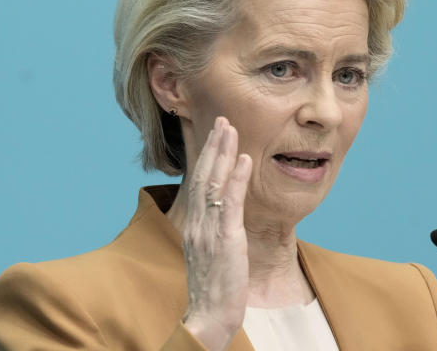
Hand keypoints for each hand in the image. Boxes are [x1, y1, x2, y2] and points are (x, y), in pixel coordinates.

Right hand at [181, 117, 252, 350]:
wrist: (208, 317)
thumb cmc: (213, 290)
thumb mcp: (211, 255)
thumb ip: (214, 232)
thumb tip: (223, 216)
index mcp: (194, 226)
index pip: (199, 183)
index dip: (207, 157)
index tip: (216, 134)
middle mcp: (197, 223)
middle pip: (203, 175)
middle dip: (213, 145)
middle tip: (222, 119)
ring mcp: (208, 230)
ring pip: (213, 182)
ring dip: (222, 152)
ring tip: (230, 128)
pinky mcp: (225, 239)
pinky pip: (229, 203)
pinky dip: (235, 178)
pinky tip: (243, 159)